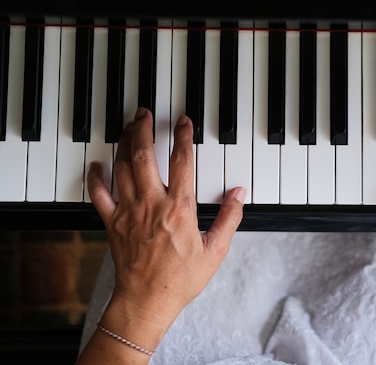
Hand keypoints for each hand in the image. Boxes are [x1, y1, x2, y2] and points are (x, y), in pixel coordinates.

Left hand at [87, 108, 245, 337]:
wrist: (148, 301)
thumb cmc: (181, 279)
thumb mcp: (215, 250)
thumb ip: (229, 218)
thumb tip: (239, 194)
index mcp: (179, 209)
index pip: (182, 162)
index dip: (183, 137)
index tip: (184, 122)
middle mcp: (151, 205)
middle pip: (144, 156)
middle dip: (143, 129)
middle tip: (145, 114)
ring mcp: (129, 212)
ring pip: (122, 167)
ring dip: (124, 143)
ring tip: (128, 128)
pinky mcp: (113, 223)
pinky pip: (99, 194)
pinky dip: (96, 176)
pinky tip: (98, 164)